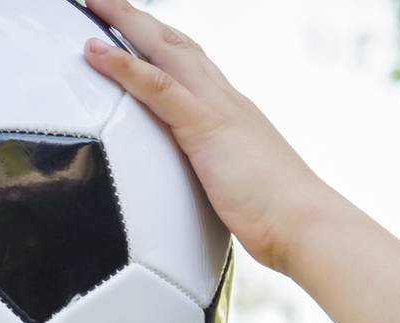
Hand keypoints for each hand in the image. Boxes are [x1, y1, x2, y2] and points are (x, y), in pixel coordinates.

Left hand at [82, 0, 316, 275]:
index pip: (195, 66)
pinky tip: (94, 50)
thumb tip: (216, 201)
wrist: (305, 223)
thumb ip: (224, 185)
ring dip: (126, 22)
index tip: (142, 31)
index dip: (167, 44)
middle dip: (141, 20)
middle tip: (107, 0)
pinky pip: (157, 87)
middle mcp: (225, 99)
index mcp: (234, 113)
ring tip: (95, 2)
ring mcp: (216, 108)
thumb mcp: (244, 193)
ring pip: (165, 49)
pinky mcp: (205, 127)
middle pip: (177, 44)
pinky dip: (123, 66)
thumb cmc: (280, 219)